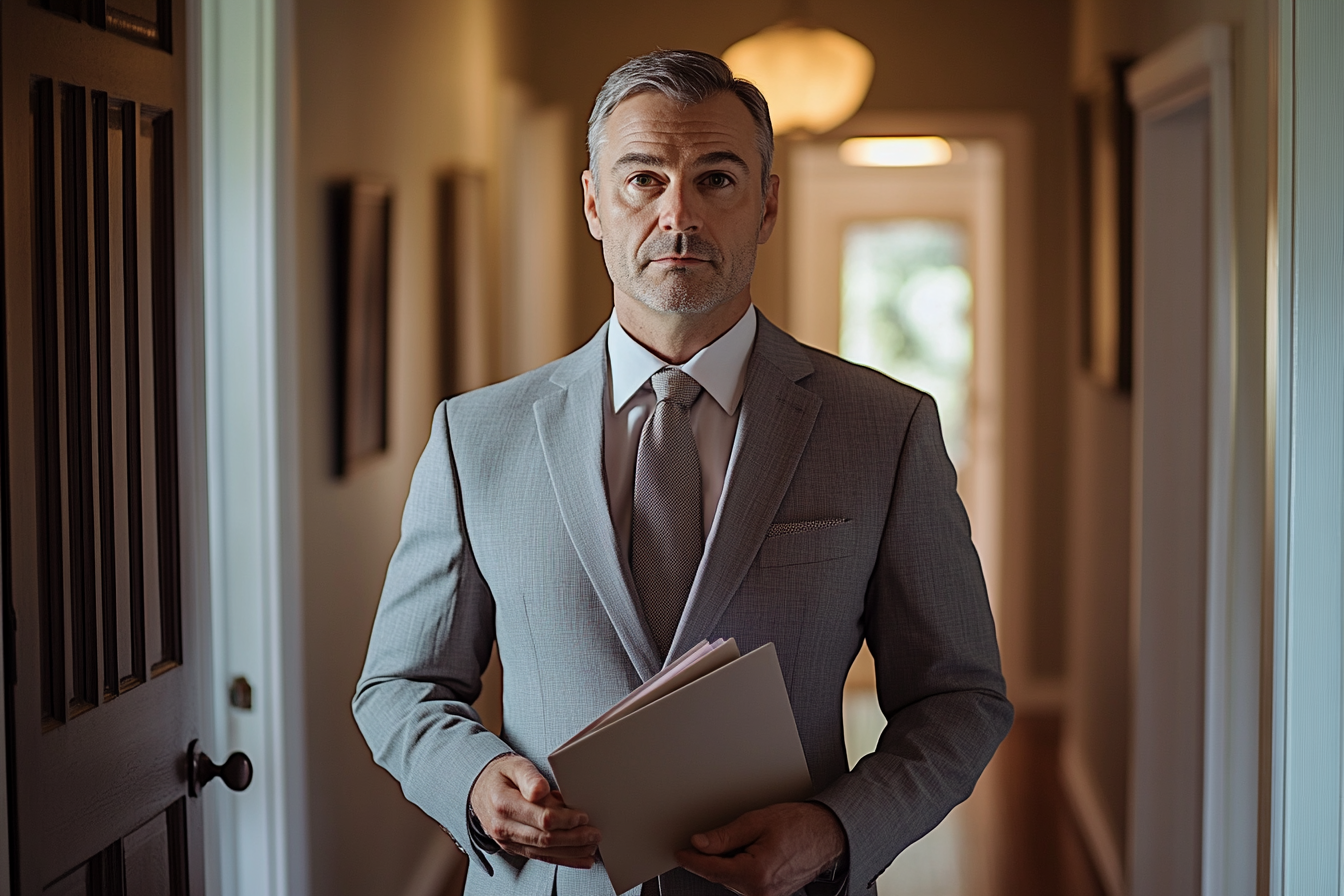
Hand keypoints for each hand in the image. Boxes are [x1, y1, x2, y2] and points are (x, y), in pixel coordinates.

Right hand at [469, 754, 601, 868]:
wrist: (480, 790)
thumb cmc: (501, 776)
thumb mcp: (513, 766)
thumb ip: (529, 776)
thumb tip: (540, 789)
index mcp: (504, 803)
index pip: (541, 817)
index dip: (565, 819)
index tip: (582, 816)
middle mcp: (503, 826)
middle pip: (545, 837)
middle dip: (574, 838)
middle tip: (594, 833)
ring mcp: (508, 840)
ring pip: (544, 851)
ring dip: (571, 851)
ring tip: (591, 847)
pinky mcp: (514, 847)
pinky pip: (540, 857)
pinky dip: (563, 860)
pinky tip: (580, 859)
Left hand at [675, 802, 845, 895]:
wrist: (828, 834)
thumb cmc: (800, 825)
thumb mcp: (756, 821)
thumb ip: (725, 836)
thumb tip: (700, 844)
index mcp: (755, 874)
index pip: (711, 869)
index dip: (691, 859)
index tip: (679, 853)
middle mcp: (760, 892)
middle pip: (720, 874)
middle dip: (715, 856)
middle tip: (725, 835)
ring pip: (732, 879)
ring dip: (731, 861)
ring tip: (752, 840)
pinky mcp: (771, 895)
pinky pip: (745, 882)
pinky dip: (742, 867)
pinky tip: (755, 851)